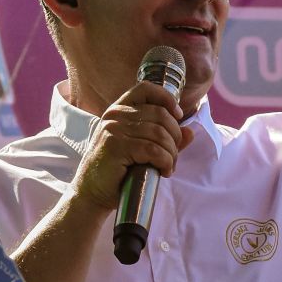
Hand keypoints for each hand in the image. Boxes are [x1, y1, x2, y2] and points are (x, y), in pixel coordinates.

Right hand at [72, 81, 193, 210]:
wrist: (92, 192)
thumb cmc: (117, 171)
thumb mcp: (141, 149)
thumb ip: (165, 139)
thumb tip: (190, 132)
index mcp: (120, 110)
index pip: (145, 89)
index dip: (167, 99)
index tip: (178, 116)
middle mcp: (115, 115)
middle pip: (160, 114)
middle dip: (175, 137)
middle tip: (173, 156)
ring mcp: (114, 129)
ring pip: (159, 134)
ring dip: (171, 153)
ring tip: (168, 166)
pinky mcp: (116, 147)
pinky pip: (153, 150)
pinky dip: (165, 162)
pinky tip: (163, 171)